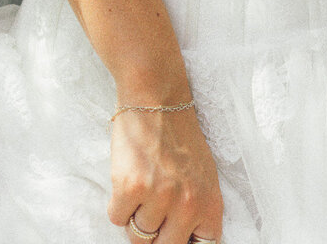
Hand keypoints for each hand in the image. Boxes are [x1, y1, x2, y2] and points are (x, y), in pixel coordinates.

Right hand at [108, 106, 222, 243]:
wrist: (156, 96)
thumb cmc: (179, 136)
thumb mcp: (203, 175)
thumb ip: (198, 211)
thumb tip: (186, 241)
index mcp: (210, 202)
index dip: (184, 242)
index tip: (170, 232)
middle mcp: (187, 204)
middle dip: (155, 233)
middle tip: (152, 207)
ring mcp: (159, 197)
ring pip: (137, 236)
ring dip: (135, 215)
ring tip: (142, 185)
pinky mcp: (131, 188)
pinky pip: (116, 218)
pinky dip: (118, 203)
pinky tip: (128, 177)